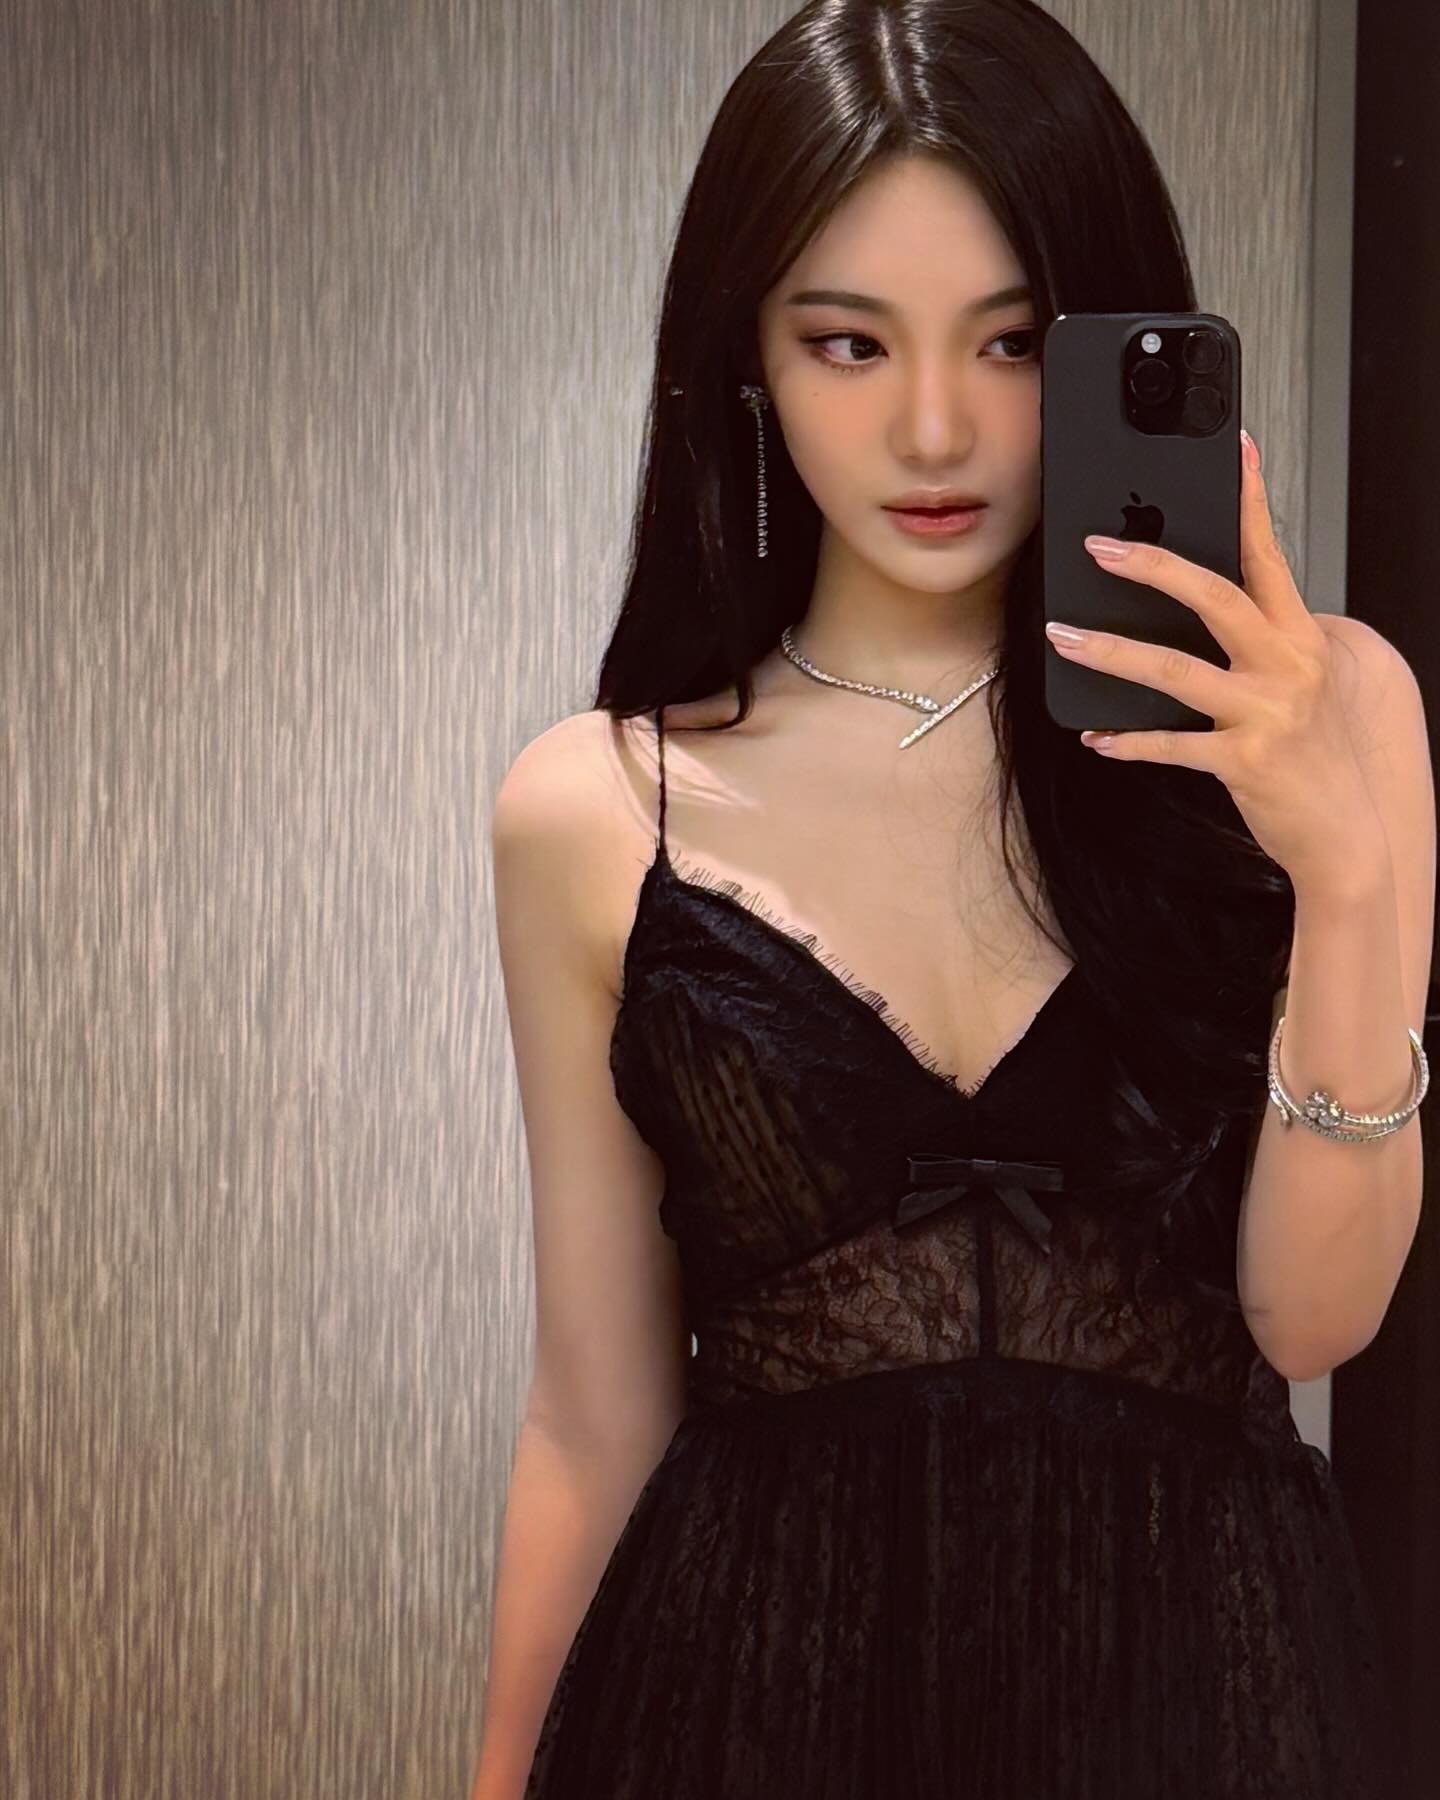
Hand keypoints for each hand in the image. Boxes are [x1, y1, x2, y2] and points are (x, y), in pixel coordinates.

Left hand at [1044, 429, 1380, 890]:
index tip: (1232, 451)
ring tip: (1062, 636)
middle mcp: (1287, 667)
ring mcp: (1266, 714)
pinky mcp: (1245, 763)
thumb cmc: (1322, 754)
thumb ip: (1272, 641)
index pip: (1269, 556)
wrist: (1350, 836)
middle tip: (1097, 547)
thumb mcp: (1312, 682)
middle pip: (1215, 598)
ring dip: (1110, 651)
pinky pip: (1170, 745)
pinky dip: (1127, 740)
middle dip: (1153, 566)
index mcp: (1303, 638)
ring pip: (1174, 670)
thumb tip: (1218, 606)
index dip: (1248, 501)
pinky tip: (1095, 736)